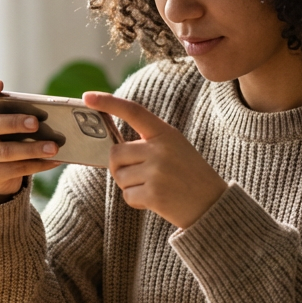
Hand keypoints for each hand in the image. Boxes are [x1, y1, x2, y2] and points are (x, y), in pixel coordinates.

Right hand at [0, 77, 61, 203]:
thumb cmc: (5, 137)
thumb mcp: (6, 122)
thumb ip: (18, 115)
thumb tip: (49, 117)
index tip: (0, 84)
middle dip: (14, 123)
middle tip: (35, 123)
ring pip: (6, 151)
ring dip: (32, 149)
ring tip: (54, 147)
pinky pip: (16, 169)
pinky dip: (38, 164)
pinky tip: (54, 160)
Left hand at [82, 92, 227, 228]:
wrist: (213, 205)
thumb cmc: (189, 176)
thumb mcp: (175, 148)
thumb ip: (148, 143)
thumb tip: (112, 150)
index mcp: (165, 133)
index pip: (133, 111)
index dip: (108, 102)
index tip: (87, 97)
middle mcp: (160, 149)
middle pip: (115, 153)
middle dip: (120, 167)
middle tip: (140, 175)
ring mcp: (157, 171)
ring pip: (120, 177)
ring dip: (131, 186)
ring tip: (155, 188)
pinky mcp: (154, 194)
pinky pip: (128, 195)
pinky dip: (137, 201)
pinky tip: (157, 200)